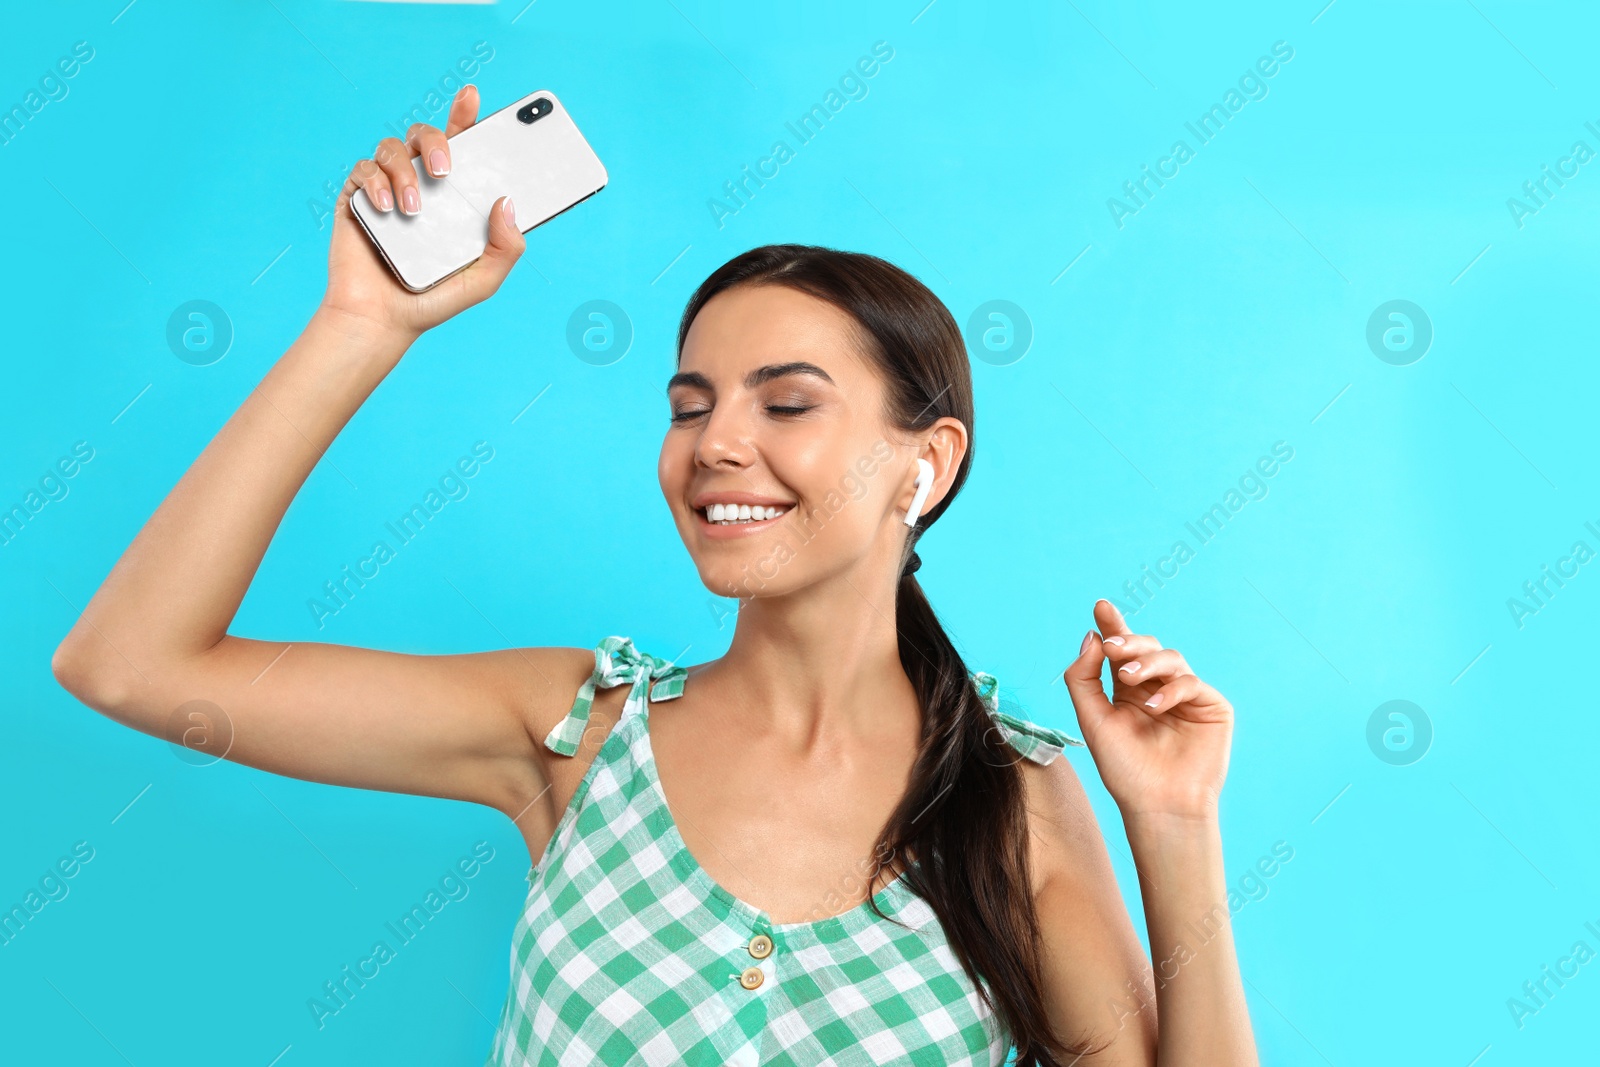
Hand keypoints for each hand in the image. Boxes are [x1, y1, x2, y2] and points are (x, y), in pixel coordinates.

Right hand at [320, 84, 525, 342]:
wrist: (383, 320)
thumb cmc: (433, 298)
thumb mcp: (483, 278)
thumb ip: (506, 247)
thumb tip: (508, 202)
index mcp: (452, 197)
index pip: (461, 146)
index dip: (464, 116)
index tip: (472, 97)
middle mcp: (421, 185)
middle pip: (426, 136)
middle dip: (438, 141)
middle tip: (447, 171)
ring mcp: (386, 189)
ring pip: (393, 148)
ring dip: (406, 172)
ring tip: (414, 209)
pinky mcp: (357, 199)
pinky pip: (363, 170)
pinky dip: (377, 184)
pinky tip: (387, 208)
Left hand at [1062, 600, 1233, 820]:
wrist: (1158, 805)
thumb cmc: (1125, 770)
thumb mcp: (1093, 720)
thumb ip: (1084, 679)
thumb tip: (1091, 637)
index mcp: (1129, 691)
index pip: (1122, 652)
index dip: (1114, 626)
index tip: (1101, 606)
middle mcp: (1157, 689)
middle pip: (1146, 648)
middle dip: (1129, 641)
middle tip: (1112, 647)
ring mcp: (1186, 697)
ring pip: (1170, 659)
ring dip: (1147, 662)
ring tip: (1128, 678)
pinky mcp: (1211, 707)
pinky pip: (1191, 683)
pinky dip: (1171, 690)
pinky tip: (1153, 708)